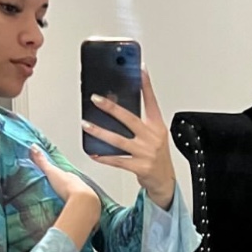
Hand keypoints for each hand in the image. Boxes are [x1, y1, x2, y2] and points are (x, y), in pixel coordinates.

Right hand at [29, 144, 100, 221]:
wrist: (83, 201)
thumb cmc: (67, 186)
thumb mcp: (51, 172)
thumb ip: (42, 161)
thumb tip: (34, 147)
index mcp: (72, 178)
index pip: (66, 176)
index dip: (61, 177)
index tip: (56, 179)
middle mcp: (81, 186)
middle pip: (73, 186)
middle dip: (68, 189)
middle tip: (60, 193)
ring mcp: (86, 198)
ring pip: (79, 198)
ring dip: (73, 200)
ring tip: (66, 205)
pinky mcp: (87, 210)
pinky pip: (81, 209)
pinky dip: (77, 210)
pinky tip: (73, 214)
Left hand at [81, 69, 175, 209]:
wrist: (165, 181)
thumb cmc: (157, 156)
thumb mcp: (155, 135)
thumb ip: (141, 123)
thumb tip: (117, 109)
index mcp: (157, 126)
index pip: (151, 101)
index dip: (146, 85)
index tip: (140, 70)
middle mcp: (152, 137)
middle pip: (129, 119)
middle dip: (111, 108)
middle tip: (96, 99)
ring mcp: (145, 152)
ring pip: (118, 140)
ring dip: (100, 132)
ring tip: (86, 125)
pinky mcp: (139, 167)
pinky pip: (117, 160)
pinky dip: (104, 157)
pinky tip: (94, 152)